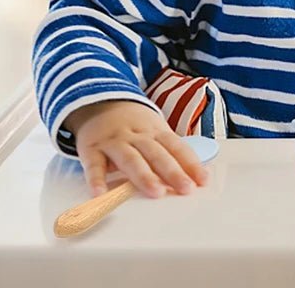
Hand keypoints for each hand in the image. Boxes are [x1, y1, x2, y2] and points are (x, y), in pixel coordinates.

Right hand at [64, 99, 209, 198]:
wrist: (99, 101)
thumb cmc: (133, 123)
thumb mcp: (154, 129)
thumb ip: (169, 150)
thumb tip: (193, 173)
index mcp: (155, 131)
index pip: (176, 147)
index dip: (191, 163)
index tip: (203, 180)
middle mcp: (137, 135)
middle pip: (157, 153)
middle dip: (172, 171)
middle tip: (186, 188)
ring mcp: (114, 142)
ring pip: (130, 159)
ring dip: (144, 176)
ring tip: (156, 192)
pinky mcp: (91, 149)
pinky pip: (94, 165)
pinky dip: (96, 179)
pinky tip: (100, 194)